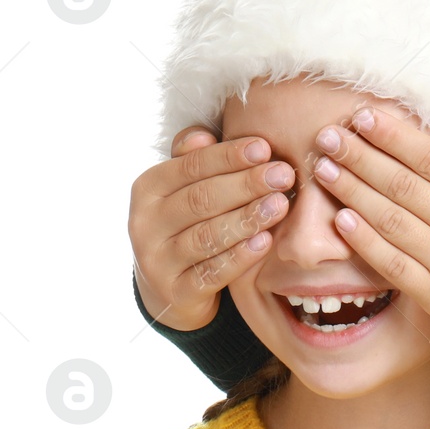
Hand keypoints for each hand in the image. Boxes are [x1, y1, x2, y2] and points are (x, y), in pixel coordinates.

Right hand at [128, 126, 295, 331]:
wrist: (168, 287)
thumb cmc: (188, 222)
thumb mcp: (184, 188)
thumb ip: (193, 159)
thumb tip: (204, 135)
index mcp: (148, 189)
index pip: (190, 166)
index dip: (228, 156)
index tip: (265, 148)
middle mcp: (146, 224)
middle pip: (201, 199)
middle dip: (246, 185)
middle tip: (283, 175)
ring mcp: (158, 261)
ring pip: (207, 236)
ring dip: (247, 218)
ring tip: (281, 205)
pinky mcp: (176, 293)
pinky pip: (212, 273)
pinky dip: (240, 257)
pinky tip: (265, 242)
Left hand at [312, 107, 429, 353]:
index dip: (396, 135)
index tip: (365, 116)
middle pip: (403, 185)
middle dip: (360, 156)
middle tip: (327, 134)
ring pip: (391, 221)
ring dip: (352, 192)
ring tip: (323, 168)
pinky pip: (393, 266)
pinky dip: (364, 242)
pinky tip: (341, 220)